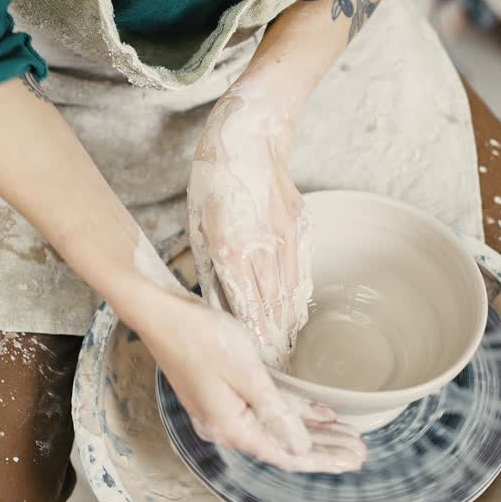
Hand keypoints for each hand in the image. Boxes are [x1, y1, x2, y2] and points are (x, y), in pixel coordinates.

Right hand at [135, 287, 365, 472]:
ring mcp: (224, 410)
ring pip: (278, 427)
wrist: (163, 313)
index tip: (351, 460)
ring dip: (313, 431)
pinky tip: (319, 412)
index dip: (322, 459)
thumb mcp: (247, 373)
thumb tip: (301, 447)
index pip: (285, 454)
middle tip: (359, 452)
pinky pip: (265, 410)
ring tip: (347, 435)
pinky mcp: (224, 394)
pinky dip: (293, 412)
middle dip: (324, 449)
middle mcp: (226, 426)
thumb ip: (277, 412)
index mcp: (230, 427)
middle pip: (284, 445)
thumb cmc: (201, 337)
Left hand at [187, 88, 312, 368]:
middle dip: (272, 340)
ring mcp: (287, 238)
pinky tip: (296, 312)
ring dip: (288, 323)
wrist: (251, 136)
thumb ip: (209, 265)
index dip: (250, 338)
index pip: (244, 308)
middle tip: (272, 365)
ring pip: (292, 293)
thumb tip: (214, 302)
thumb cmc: (215, 176)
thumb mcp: (198, 222)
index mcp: (232, 249)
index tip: (253, 361)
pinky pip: (302, 272)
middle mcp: (263, 249)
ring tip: (285, 347)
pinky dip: (299, 296)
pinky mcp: (301, 227)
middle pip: (272, 308)